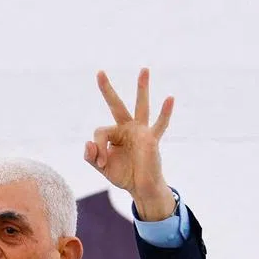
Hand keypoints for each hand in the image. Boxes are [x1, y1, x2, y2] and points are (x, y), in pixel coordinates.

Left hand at [84, 68, 176, 220]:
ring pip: (141, 106)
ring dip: (142, 88)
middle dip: (107, 90)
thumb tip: (88, 143)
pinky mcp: (152, 139)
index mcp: (115, 133)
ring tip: (144, 70)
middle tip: (99, 73)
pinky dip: (165, 112)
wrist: (141, 188)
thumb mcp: (103, 167)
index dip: (99, 148)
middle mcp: (127, 128)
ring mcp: (141, 131)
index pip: (101, 132)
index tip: (101, 162)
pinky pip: (160, 124)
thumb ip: (92, 156)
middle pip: (116, 105)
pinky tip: (170, 98)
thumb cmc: (124, 175)